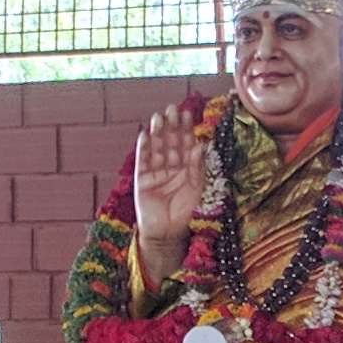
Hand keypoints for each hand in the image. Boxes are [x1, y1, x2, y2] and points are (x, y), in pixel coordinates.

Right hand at [129, 105, 205, 272]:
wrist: (168, 233)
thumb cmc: (184, 211)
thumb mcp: (197, 187)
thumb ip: (197, 166)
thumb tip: (199, 144)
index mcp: (184, 167)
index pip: (185, 143)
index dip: (185, 129)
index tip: (187, 114)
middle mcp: (170, 166)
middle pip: (170, 142)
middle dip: (171, 126)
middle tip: (171, 109)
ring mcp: (155, 172)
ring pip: (156, 148)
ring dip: (156, 132)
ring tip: (158, 117)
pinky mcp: (142, 180)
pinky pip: (143, 161)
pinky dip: (144, 149)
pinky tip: (145, 135)